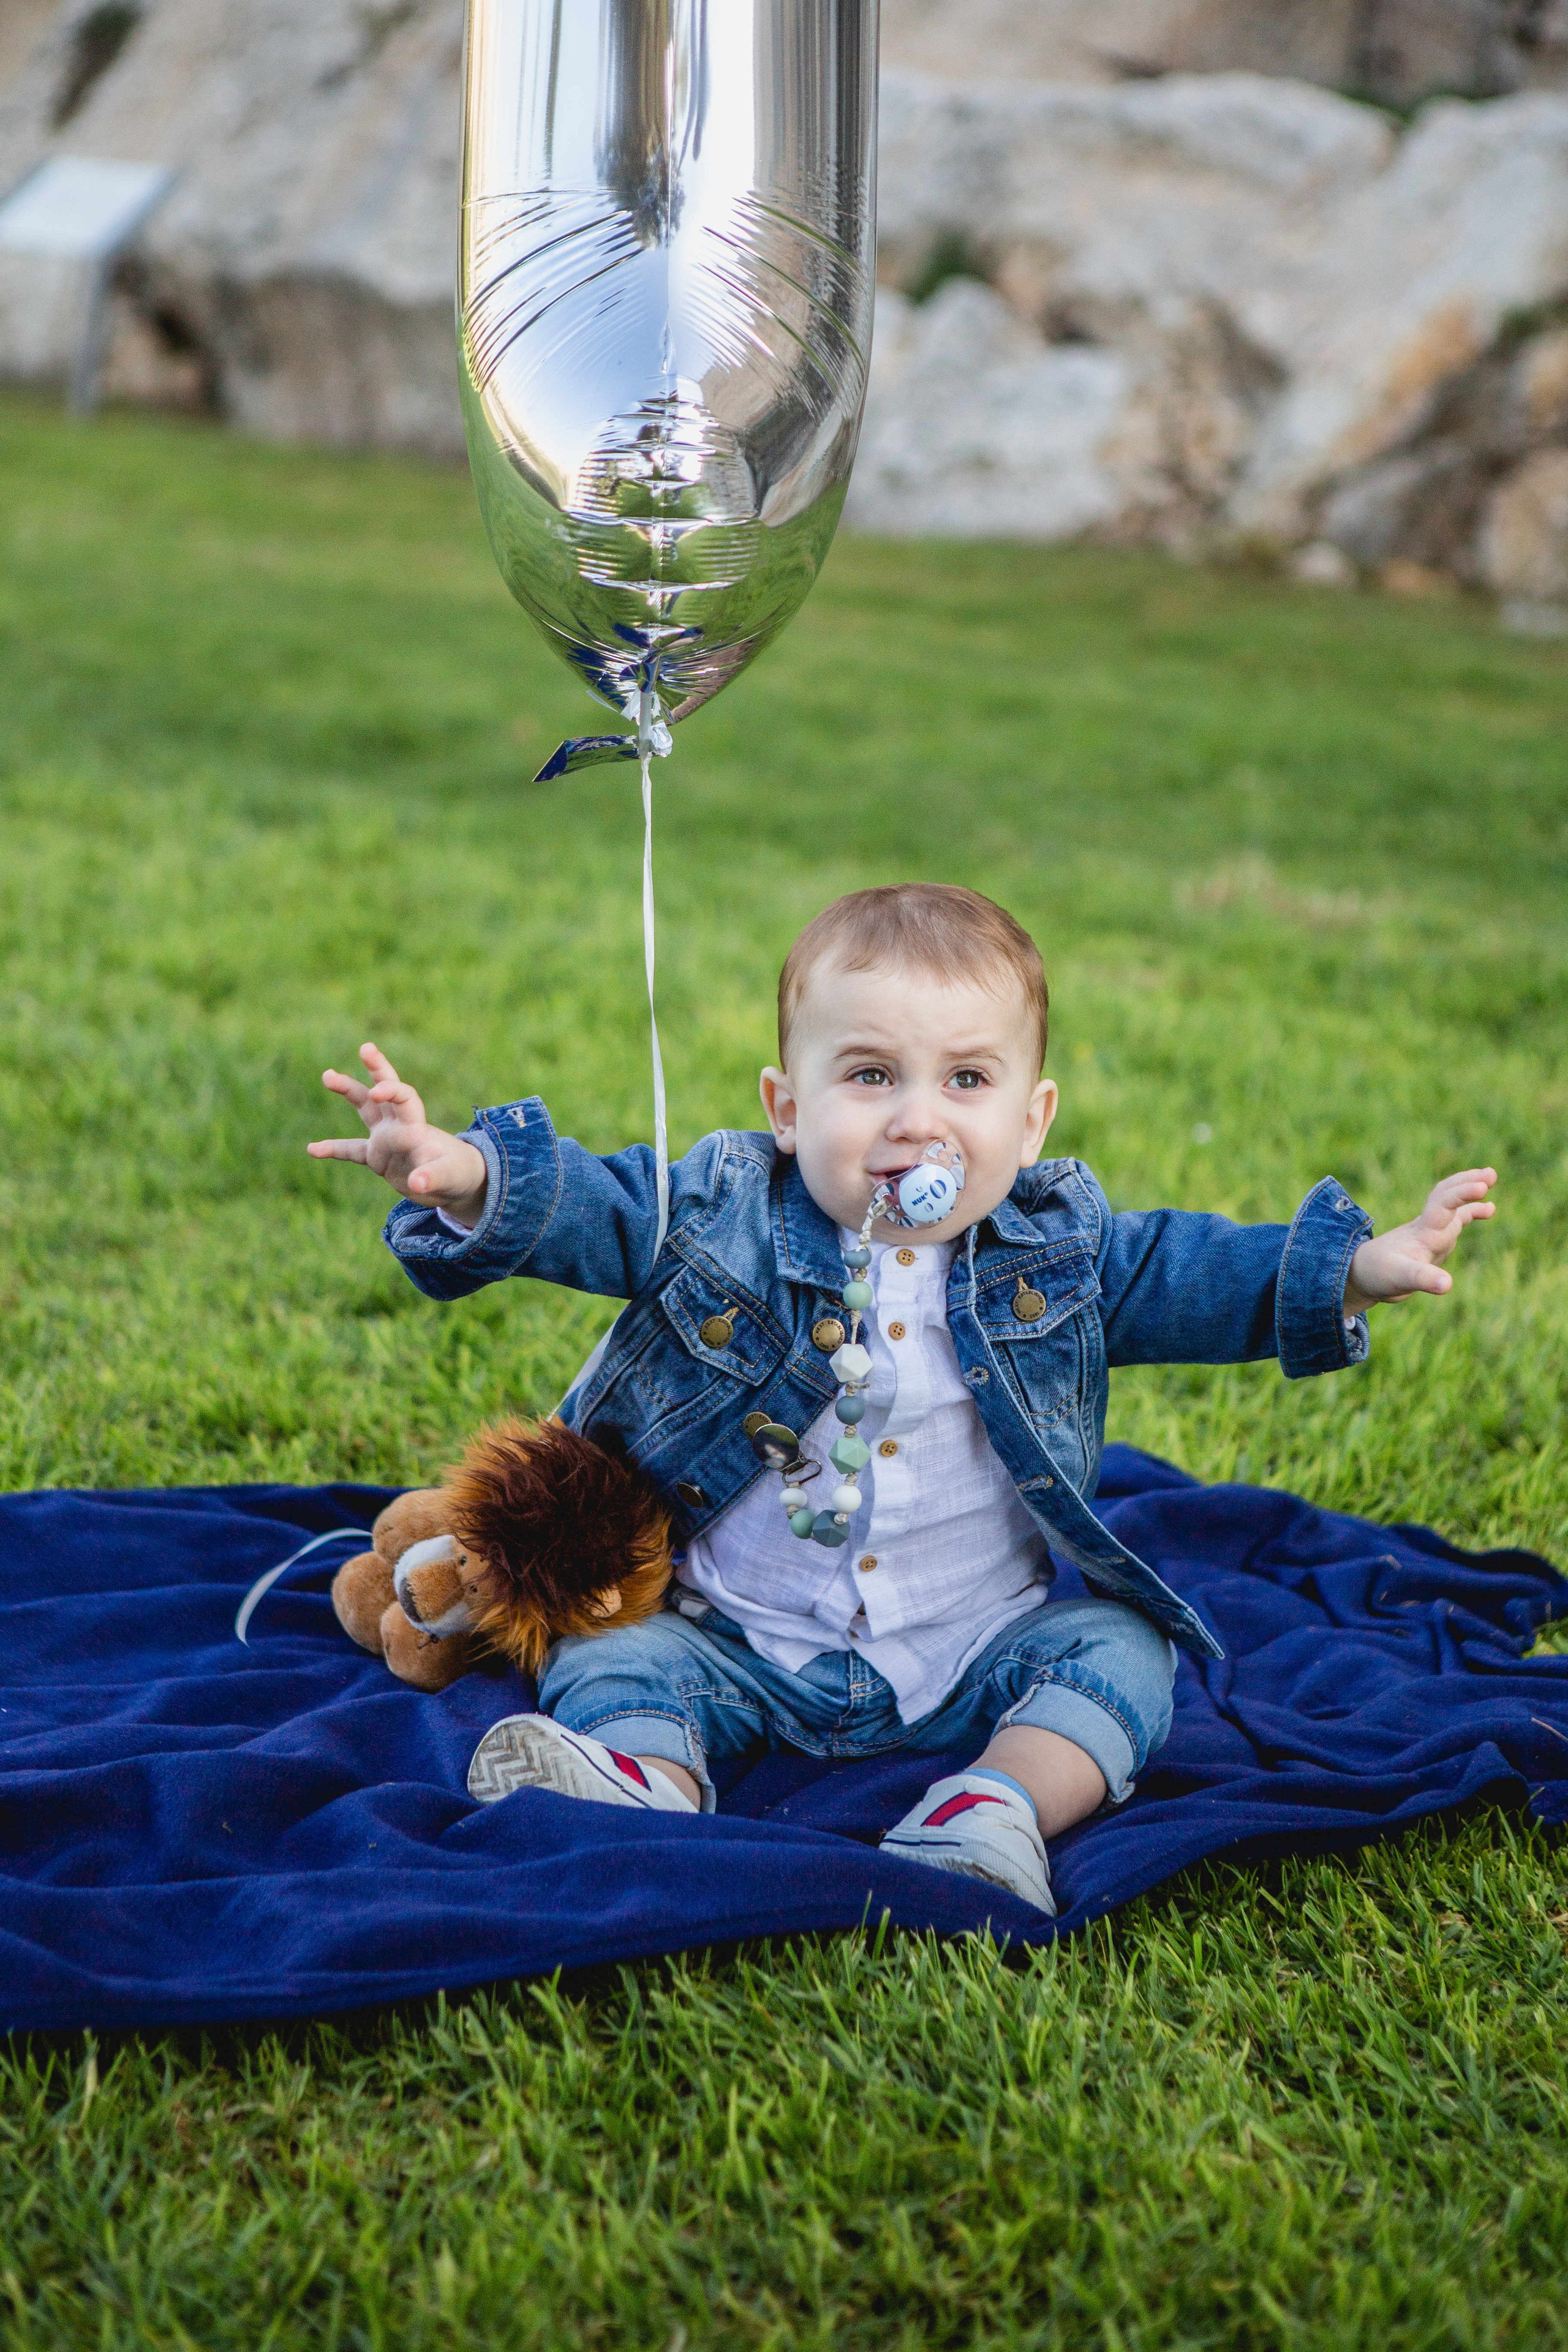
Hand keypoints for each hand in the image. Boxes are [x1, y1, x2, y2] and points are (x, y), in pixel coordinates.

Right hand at [308, 1043, 488, 1223]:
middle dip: (377, 1068)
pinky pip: (351, 1149)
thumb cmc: (458, 1174)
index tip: (376, 1092)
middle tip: (366, 1047)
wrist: (456, 1185)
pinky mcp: (378, 1157)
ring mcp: (387, 1138)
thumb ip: (432, 1177)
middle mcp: (399, 1125)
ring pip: (365, 1108)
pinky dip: (333, 1149)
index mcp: (416, 1124)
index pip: (403, 1097)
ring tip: (327, 1075)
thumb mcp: (449, 1177)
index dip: (390, 1090)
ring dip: (349, 1090)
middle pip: (386, 1088)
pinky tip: (312, 1149)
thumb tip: (418, 1184)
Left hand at [1343, 1168, 1496, 1312]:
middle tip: (1490, 1174)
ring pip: (1451, 1204)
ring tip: (1490, 1177)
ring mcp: (1431, 1232)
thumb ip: (1423, 1279)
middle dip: (1467, 1183)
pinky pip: (1456, 1219)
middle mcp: (1428, 1227)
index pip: (1443, 1205)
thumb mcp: (1400, 1278)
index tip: (1482, 1188)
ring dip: (1469, 1190)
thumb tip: (1447, 1284)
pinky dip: (1471, 1211)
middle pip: (1447, 1196)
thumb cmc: (1379, 1274)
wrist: (1363, 1274)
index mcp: (1423, 1232)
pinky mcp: (1433, 1240)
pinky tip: (1488, 1209)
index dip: (1462, 1194)